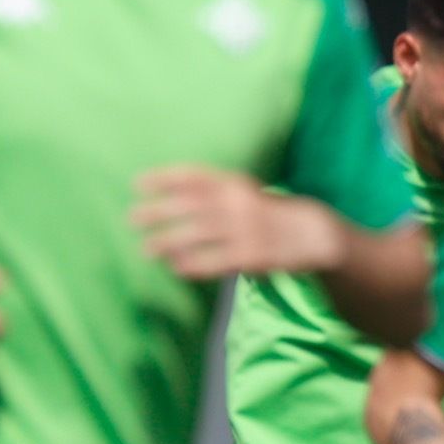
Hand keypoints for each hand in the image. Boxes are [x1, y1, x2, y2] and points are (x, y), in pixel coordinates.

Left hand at [131, 167, 345, 278]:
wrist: (311, 233)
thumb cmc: (268, 212)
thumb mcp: (244, 191)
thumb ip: (213, 189)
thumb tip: (170, 193)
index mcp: (235, 182)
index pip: (193, 175)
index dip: (163, 177)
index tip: (137, 183)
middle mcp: (237, 203)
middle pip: (188, 205)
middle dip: (157, 211)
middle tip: (132, 218)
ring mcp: (243, 230)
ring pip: (196, 234)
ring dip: (167, 241)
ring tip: (146, 249)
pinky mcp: (250, 256)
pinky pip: (213, 261)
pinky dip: (192, 264)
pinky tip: (176, 267)